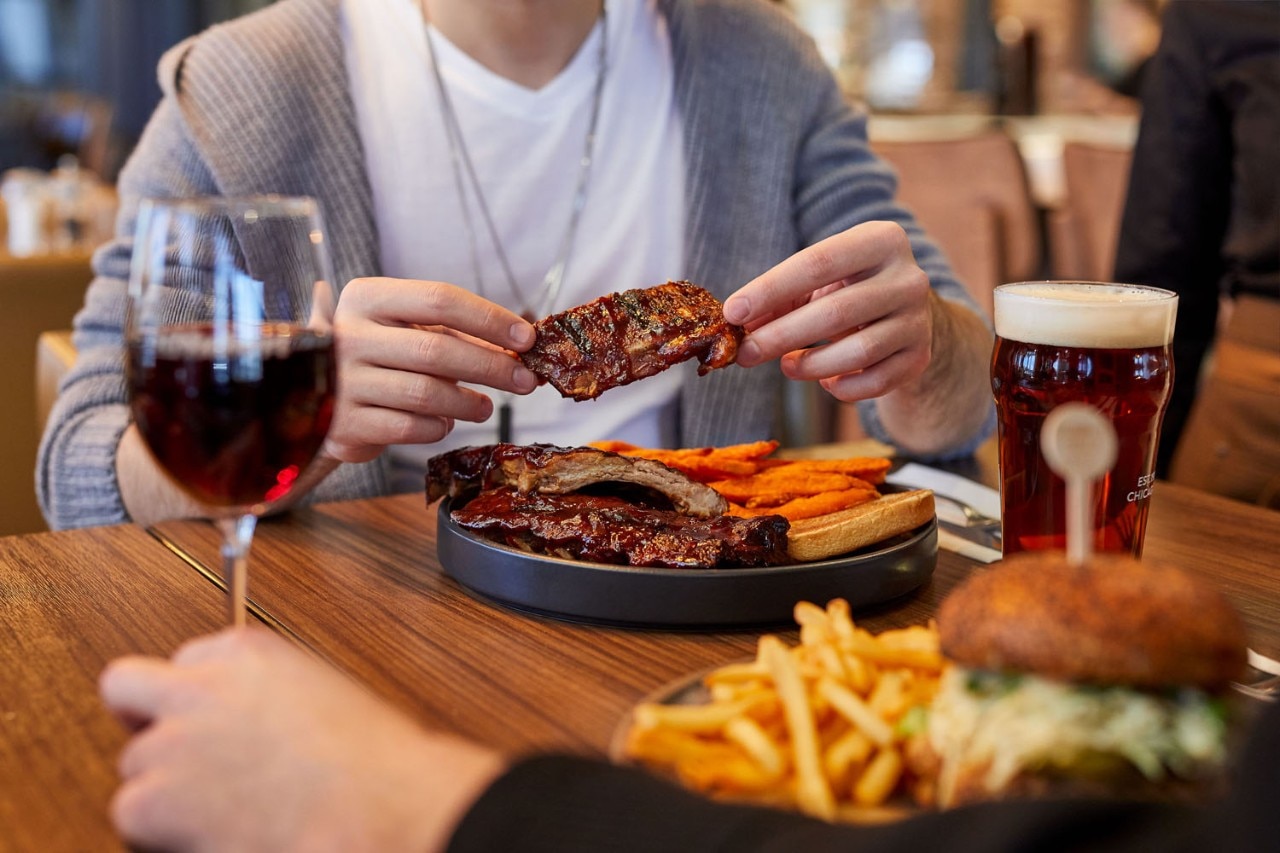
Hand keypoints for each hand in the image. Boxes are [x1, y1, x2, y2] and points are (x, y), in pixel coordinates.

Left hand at [99, 628, 504, 851]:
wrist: (377, 803)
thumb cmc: (371, 758)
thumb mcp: (322, 691)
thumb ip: (269, 692)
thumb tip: (250, 719)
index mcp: (247, 651)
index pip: (189, 658)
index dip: (199, 692)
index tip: (213, 716)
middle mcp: (201, 687)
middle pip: (127, 686)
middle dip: (141, 713)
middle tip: (165, 744)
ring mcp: (173, 740)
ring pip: (134, 761)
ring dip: (163, 782)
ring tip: (216, 804)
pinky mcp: (155, 799)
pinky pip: (130, 812)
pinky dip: (159, 828)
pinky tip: (208, 829)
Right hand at [326, 278, 539, 462]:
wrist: (312, 395)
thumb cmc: (376, 356)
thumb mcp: (405, 330)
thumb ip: (454, 333)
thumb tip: (519, 347)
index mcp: (367, 297)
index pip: (440, 299)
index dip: (490, 319)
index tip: (527, 339)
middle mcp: (349, 335)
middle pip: (438, 348)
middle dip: (492, 366)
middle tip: (525, 381)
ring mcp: (343, 381)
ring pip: (426, 393)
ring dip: (469, 403)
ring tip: (486, 407)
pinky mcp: (345, 424)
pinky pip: (409, 427)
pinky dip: (437, 427)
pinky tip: (445, 423)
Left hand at [724, 221, 935, 402]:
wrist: (906, 315)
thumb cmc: (849, 290)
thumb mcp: (819, 282)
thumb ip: (780, 298)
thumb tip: (738, 323)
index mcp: (880, 241)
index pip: (817, 262)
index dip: (770, 289)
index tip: (733, 312)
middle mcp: (908, 278)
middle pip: (835, 311)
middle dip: (781, 336)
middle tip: (745, 353)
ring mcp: (918, 320)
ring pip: (858, 351)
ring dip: (811, 365)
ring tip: (787, 366)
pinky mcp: (920, 357)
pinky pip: (875, 381)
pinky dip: (843, 387)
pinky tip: (826, 380)